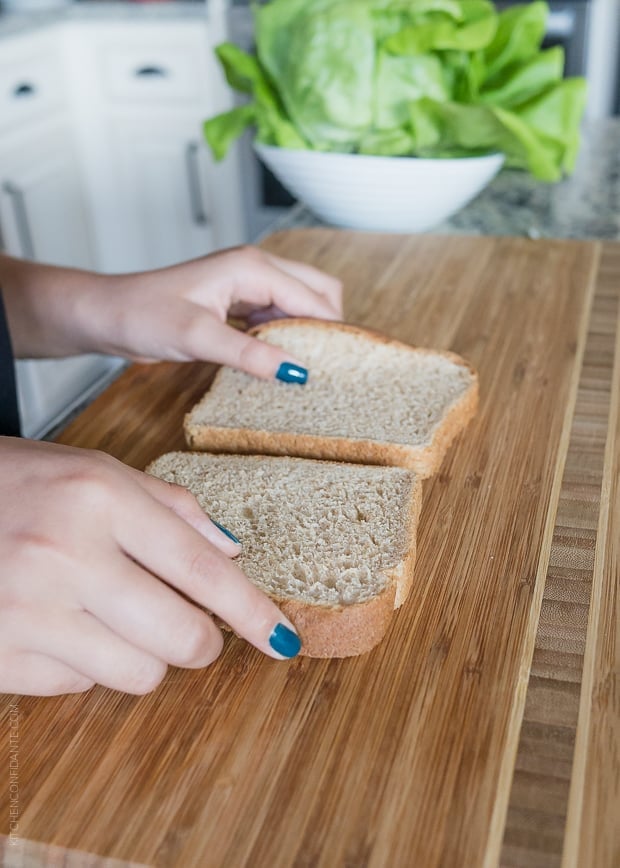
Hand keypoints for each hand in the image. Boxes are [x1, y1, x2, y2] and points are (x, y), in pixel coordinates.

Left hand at [0, 246, 342, 378]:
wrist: (108, 314)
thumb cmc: (143, 315)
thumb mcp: (198, 338)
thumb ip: (249, 354)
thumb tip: (296, 372)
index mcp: (252, 267)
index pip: (314, 298)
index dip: (332, 332)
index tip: (344, 367)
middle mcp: (256, 269)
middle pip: (318, 292)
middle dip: (327, 326)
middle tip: (327, 367)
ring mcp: (247, 284)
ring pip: (299, 304)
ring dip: (306, 332)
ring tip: (306, 369)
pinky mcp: (237, 301)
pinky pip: (277, 315)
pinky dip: (285, 335)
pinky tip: (278, 361)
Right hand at [0, 438, 301, 695]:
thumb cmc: (17, 485)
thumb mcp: (95, 472)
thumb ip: (170, 510)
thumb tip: (231, 555)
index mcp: (98, 498)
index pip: (200, 569)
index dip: (252, 611)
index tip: (283, 638)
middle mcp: (65, 555)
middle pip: (181, 637)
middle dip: (200, 641)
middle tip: (190, 627)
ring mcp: (27, 611)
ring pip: (139, 674)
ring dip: (144, 656)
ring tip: (113, 619)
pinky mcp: (0, 657)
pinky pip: (79, 687)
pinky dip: (86, 665)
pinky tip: (62, 625)